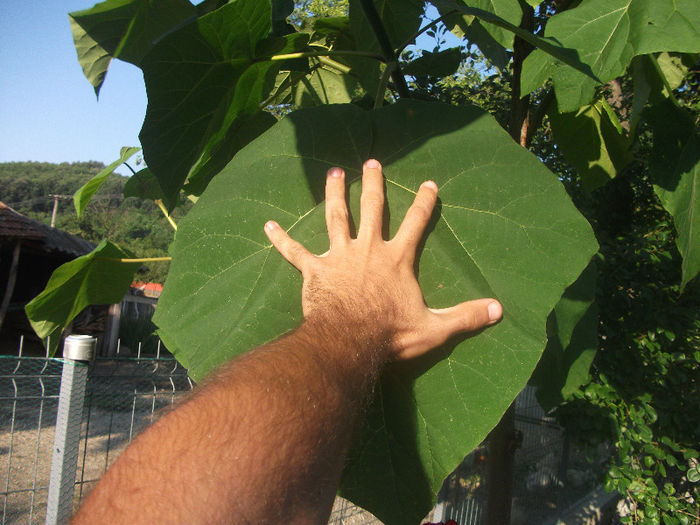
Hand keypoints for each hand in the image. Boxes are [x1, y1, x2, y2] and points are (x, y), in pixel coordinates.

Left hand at [264, 159, 501, 359]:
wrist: (350, 342)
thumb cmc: (391, 334)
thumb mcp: (435, 328)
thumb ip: (467, 316)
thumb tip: (501, 310)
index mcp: (396, 258)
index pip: (415, 223)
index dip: (424, 202)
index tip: (429, 183)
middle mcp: (368, 249)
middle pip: (372, 208)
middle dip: (373, 183)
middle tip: (371, 162)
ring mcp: (338, 257)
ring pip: (335, 218)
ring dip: (333, 194)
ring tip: (332, 173)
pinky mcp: (314, 270)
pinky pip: (294, 252)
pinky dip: (281, 239)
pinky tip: (267, 225)